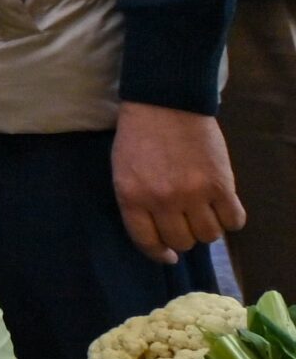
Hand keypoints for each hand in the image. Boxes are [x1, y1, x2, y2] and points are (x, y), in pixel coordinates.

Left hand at [112, 101, 244, 264]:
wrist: (165, 102)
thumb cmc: (140, 136)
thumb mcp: (123, 171)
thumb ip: (137, 203)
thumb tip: (158, 236)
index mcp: (131, 197)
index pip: (146, 242)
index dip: (159, 253)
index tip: (168, 256)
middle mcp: (162, 200)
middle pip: (182, 241)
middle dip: (184, 236)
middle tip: (186, 222)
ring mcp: (193, 194)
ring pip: (208, 236)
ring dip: (208, 228)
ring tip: (204, 211)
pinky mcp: (221, 185)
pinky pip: (234, 221)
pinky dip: (231, 219)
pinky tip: (223, 207)